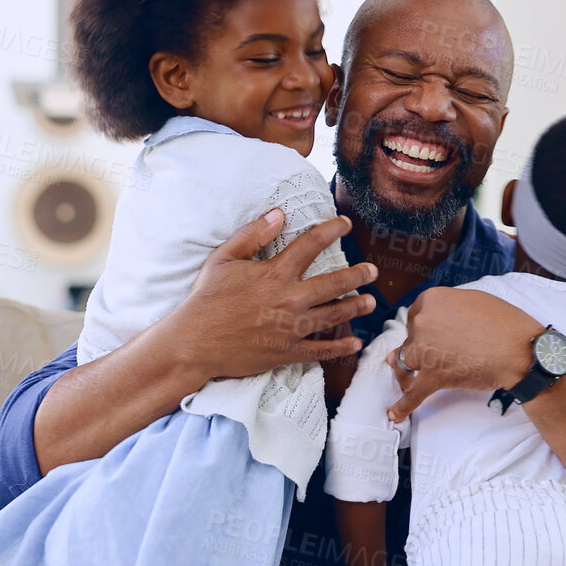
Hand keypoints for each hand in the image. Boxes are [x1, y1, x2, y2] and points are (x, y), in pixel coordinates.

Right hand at [176, 210, 377, 379]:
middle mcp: (290, 299)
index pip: (311, 245)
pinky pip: (321, 350)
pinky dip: (340, 347)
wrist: (194, 342)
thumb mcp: (223, 259)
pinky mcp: (288, 352)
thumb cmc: (206, 298)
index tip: (345, 223)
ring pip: (334, 316)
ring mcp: (291, 328)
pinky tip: (355, 342)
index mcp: (275, 273)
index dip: (331, 230)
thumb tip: (279, 214)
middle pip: (335, 283)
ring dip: (356, 307)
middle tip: (371, 270)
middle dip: (357, 275)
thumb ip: (252, 235)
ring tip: (370, 302)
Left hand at [386, 287, 541, 419]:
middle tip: (441, 353)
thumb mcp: (472, 300)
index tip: (435, 334)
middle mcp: (423, 322)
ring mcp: (425, 350)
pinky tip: (395, 414)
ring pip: (407, 363)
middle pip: (410, 338)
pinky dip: (403, 405)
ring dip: (409, 372)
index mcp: (431, 300)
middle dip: (421, 347)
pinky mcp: (433, 376)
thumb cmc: (503, 324)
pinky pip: (413, 393)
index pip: (415, 316)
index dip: (425, 328)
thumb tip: (428, 321)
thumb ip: (447, 308)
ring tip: (408, 380)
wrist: (520, 350)